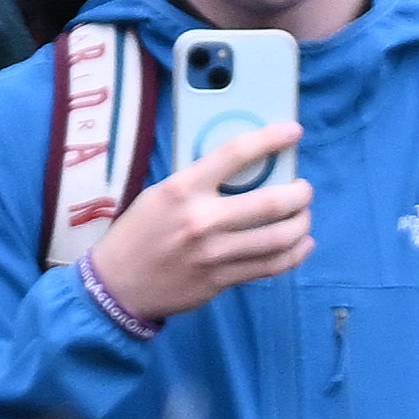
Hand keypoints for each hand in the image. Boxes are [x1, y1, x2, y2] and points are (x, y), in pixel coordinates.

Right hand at [84, 122, 311, 322]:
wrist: (115, 286)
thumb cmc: (139, 233)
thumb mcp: (161, 194)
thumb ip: (200, 181)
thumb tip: (247, 166)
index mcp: (183, 189)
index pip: (236, 154)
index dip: (271, 138)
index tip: (293, 132)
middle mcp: (202, 220)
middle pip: (272, 202)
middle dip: (300, 193)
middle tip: (303, 189)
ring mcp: (214, 254)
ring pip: (280, 238)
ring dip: (302, 224)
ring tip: (303, 216)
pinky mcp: (221, 280)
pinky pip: (271, 266)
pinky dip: (295, 254)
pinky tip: (301, 244)